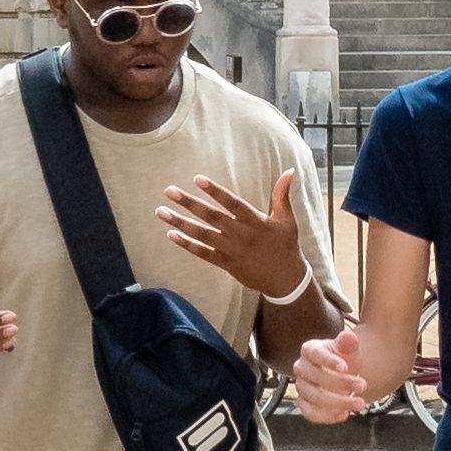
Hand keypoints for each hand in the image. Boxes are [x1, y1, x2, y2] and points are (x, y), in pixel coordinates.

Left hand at [151, 174, 311, 300]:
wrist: (285, 280)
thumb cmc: (286, 245)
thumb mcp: (287, 219)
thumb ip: (281, 195)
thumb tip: (289, 170)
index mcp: (255, 221)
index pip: (232, 202)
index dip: (215, 191)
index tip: (198, 179)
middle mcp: (241, 235)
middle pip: (211, 216)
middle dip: (189, 203)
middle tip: (169, 191)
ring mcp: (232, 250)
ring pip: (202, 235)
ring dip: (180, 222)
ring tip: (161, 211)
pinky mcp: (226, 264)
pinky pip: (203, 253)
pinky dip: (187, 244)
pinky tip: (171, 234)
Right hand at [291, 320, 386, 424]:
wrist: (343, 374)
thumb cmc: (344, 358)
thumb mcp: (349, 349)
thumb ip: (349, 343)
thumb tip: (347, 336)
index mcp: (309, 349)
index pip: (314, 354)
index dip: (328, 361)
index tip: (346, 367)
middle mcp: (301, 368)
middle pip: (315, 377)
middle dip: (341, 383)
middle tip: (363, 385)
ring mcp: (301, 387)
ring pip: (314, 397)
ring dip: (338, 403)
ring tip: (360, 403)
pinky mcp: (304, 404)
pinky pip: (310, 413)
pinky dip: (328, 416)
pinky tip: (345, 414)